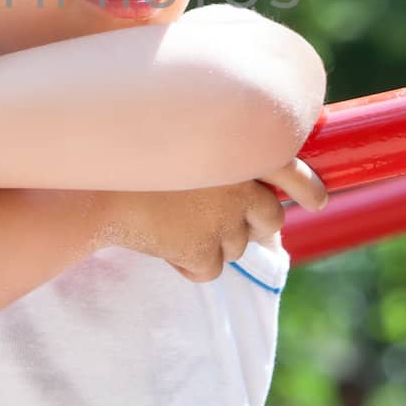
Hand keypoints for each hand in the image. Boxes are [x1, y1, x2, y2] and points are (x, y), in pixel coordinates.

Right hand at [97, 158, 326, 281]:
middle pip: (270, 218)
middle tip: (225, 220)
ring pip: (237, 245)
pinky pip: (210, 269)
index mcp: (237, 145)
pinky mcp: (201, 250)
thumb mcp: (177, 136)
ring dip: (215, 240)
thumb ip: (216, 151)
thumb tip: (252, 191)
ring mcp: (222, 219)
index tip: (318, 200)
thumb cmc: (127, 152)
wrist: (87, 186)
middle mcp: (238, 183)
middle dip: (254, 223)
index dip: (307, 187)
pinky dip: (190, 263)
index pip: (292, 168)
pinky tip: (163, 246)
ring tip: (174, 222)